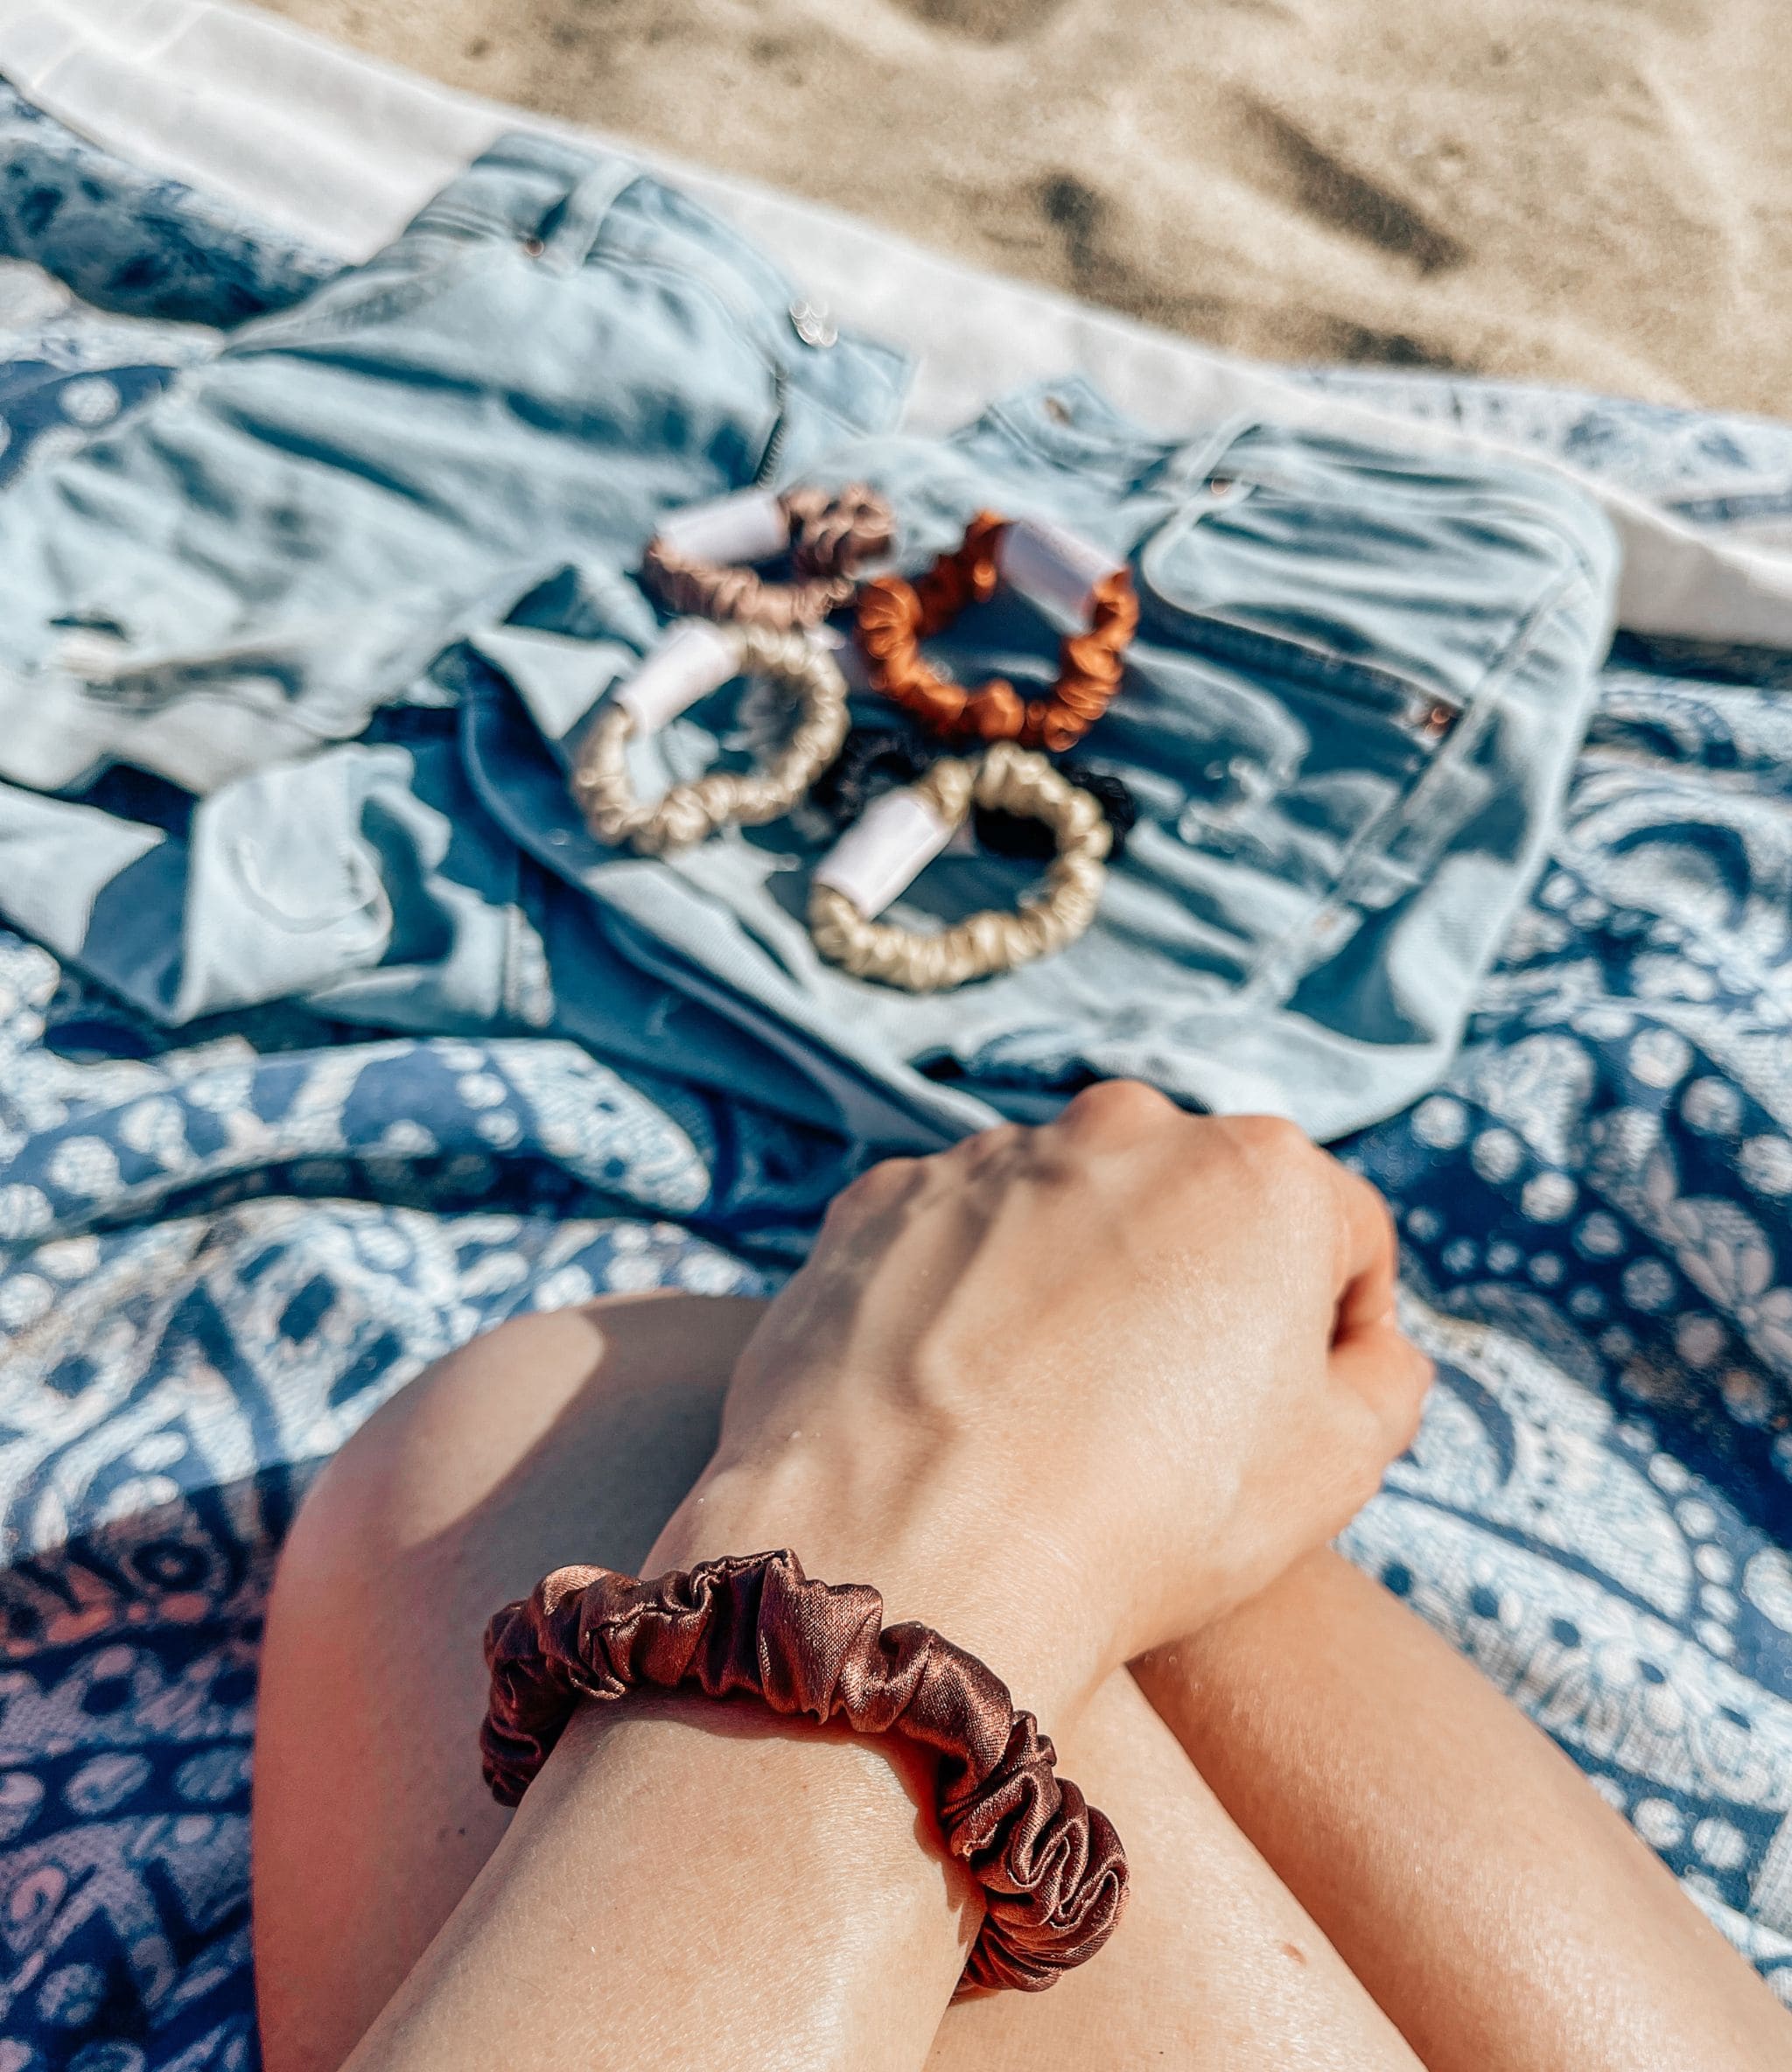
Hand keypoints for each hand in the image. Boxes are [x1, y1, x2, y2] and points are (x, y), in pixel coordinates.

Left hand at [647, 1084, 1430, 1719]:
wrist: (914, 1550)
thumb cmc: (1149, 1517)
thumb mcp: (1337, 1465)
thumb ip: (1383, 1377)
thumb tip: (1361, 1342)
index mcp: (1259, 1169)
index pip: (1336, 1232)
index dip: (1336, 1325)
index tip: (1298, 1406)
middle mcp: (1124, 1128)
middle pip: (1197, 1205)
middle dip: (1201, 1287)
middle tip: (1170, 1413)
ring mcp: (990, 1156)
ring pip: (1069, 1214)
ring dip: (1078, 1284)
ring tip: (1051, 1415)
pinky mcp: (884, 1200)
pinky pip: (955, 1239)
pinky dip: (967, 1296)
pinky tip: (962, 1394)